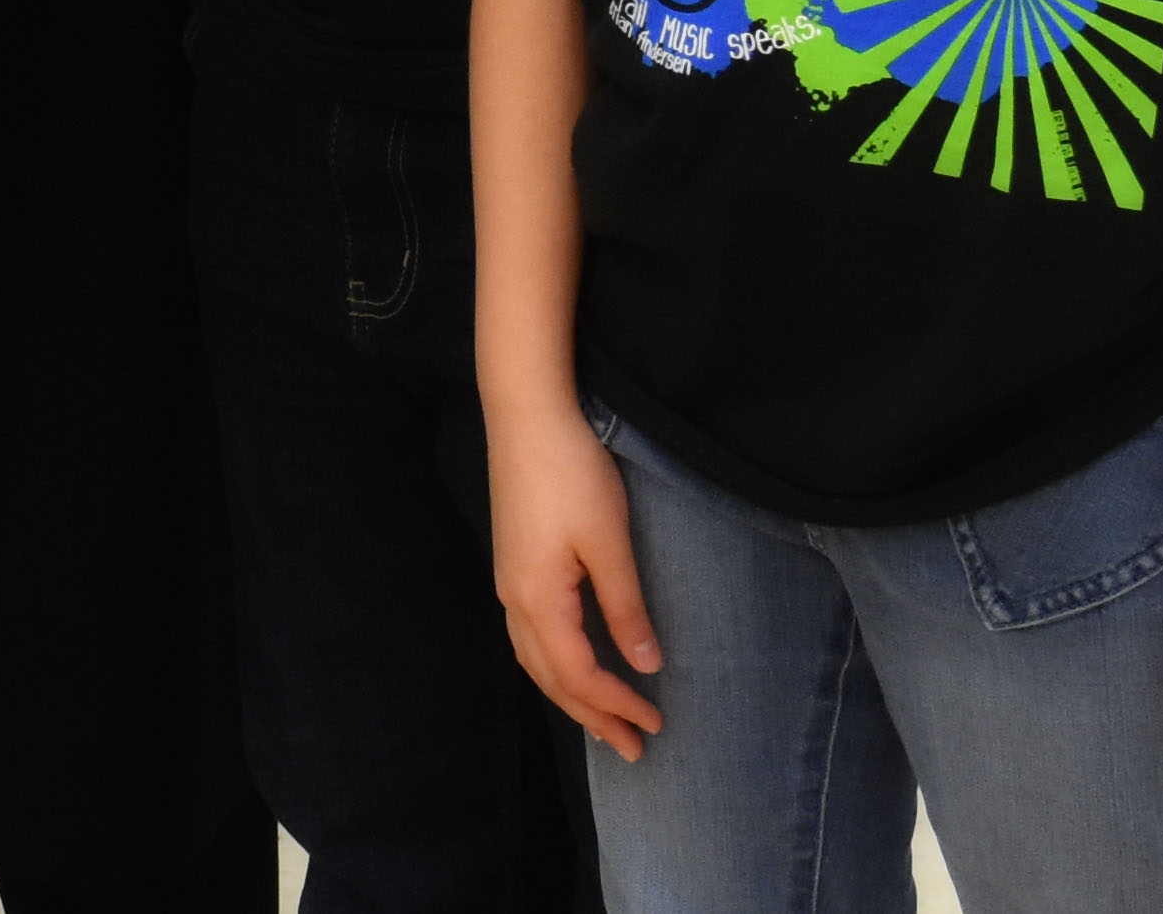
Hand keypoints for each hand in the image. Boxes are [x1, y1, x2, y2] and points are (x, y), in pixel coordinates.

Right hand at [490, 398, 665, 758]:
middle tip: (632, 748)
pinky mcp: (513, 563)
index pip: (578, 674)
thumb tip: (644, 666)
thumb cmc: (571, 472)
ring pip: (535, 659)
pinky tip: (571, 664)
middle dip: (591, 716)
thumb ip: (625, 608)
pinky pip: (529, 636)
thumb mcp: (609, 542)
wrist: (525, 414)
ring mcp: (508, 581)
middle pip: (550, 678)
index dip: (616, 705)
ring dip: (569, 695)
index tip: (655, 725)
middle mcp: (513, 599)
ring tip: (603, 719)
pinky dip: (554, 665)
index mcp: (538, 600)